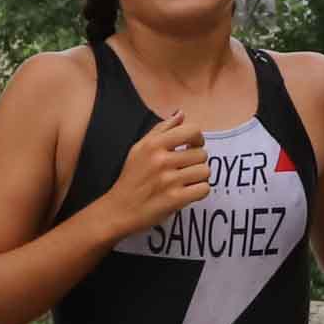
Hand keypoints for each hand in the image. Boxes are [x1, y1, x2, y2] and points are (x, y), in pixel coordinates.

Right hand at [103, 110, 211, 237]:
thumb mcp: (140, 148)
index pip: (192, 131)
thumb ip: (161, 129)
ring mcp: (169, 180)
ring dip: (199, 177)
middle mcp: (161, 160)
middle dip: (197, 161)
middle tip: (186, 168)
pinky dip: (199, 191)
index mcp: (154, 144)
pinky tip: (188, 191)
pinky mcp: (176, 199)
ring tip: (186, 180)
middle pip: (201, 154)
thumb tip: (181, 114)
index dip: (197, 138)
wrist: (119, 209)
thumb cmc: (131, 178)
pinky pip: (204, 189)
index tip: (193, 146)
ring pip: (205, 171)